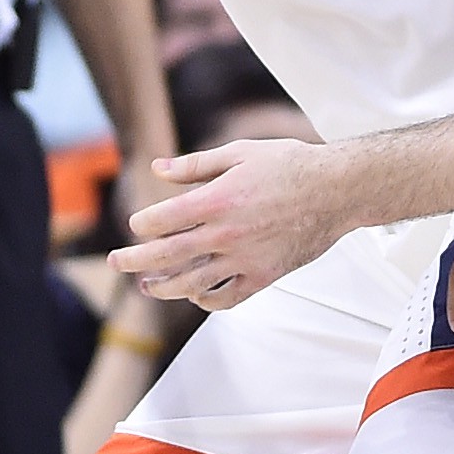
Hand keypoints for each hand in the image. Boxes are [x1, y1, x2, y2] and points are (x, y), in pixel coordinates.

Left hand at [109, 140, 348, 309]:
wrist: (338, 190)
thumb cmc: (291, 165)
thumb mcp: (240, 152)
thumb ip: (196, 164)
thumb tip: (158, 168)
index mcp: (216, 200)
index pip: (160, 220)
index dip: (142, 223)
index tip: (137, 224)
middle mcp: (225, 234)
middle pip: (164, 255)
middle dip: (133, 260)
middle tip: (115, 262)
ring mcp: (243, 259)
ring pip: (190, 283)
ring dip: (162, 287)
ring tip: (147, 286)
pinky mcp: (263, 276)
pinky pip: (226, 298)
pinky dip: (205, 301)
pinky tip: (194, 294)